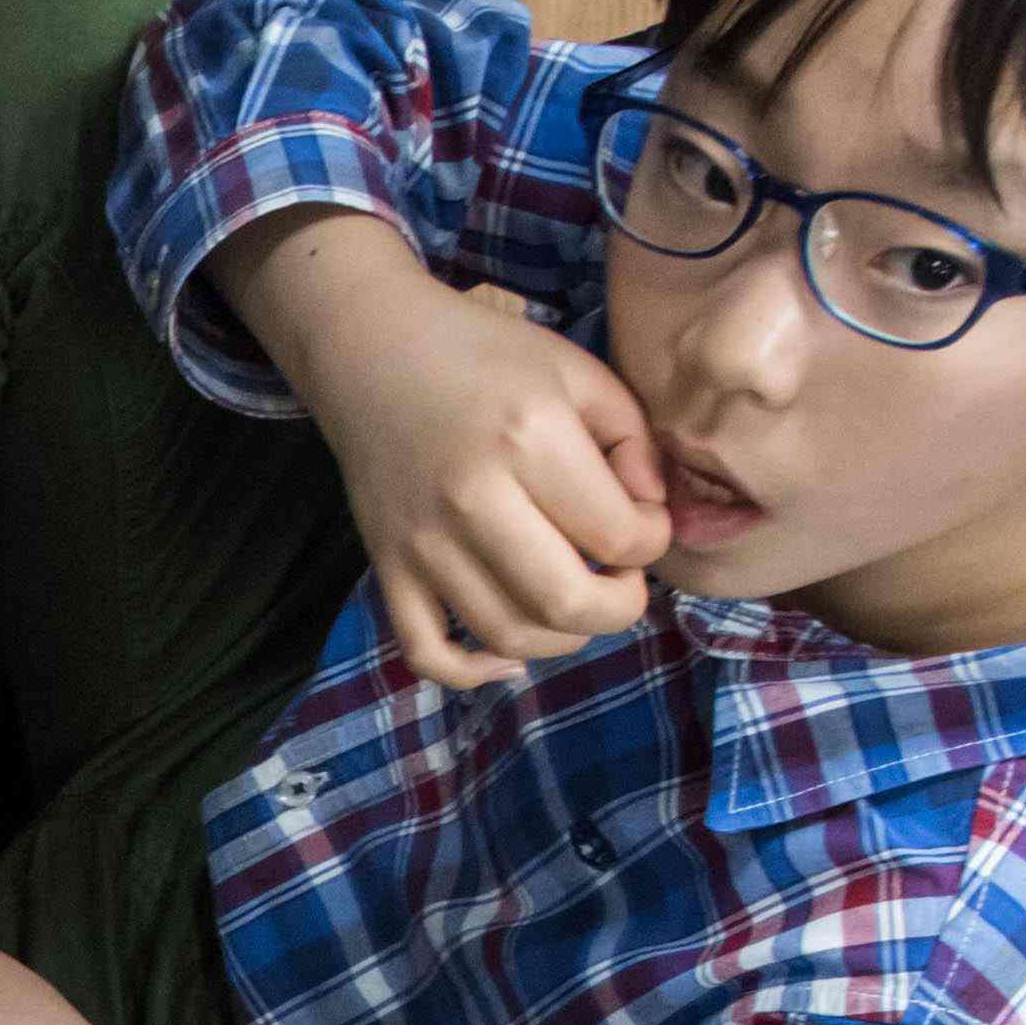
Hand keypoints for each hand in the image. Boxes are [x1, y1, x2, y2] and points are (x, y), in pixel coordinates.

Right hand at [261, 224, 671, 686]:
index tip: (642, 517)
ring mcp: (422, 543)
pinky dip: (473, 672)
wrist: (372, 352)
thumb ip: (633, 442)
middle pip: (569, 603)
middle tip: (623, 579)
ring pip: (510, 637)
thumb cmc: (486, 357)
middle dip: (620, 606)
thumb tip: (648, 515)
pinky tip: (508, 656)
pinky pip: (427, 653)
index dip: (653, 538)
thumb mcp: (579, 373)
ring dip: (564, 637)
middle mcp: (472, 500)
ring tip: (575, 599)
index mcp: (529, 439)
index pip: (622, 535)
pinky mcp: (387, 568)